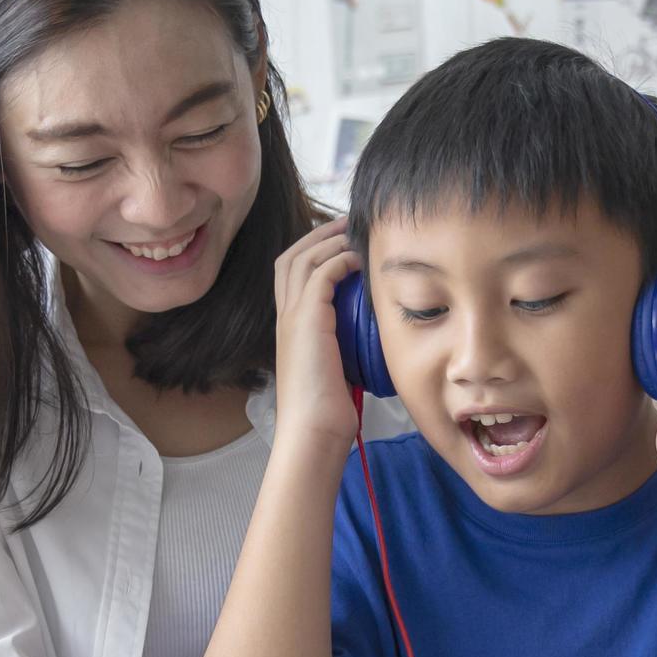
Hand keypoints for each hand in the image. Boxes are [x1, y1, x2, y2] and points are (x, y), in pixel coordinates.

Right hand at [271, 217, 366, 453]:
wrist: (312, 433)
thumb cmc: (327, 414)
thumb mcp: (337, 372)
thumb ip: (345, 350)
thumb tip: (371, 343)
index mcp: (289, 329)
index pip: (291, 276)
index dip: (313, 254)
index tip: (341, 244)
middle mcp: (285, 318)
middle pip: (291, 257)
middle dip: (318, 235)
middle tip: (347, 223)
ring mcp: (291, 318)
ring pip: (302, 258)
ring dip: (329, 240)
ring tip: (355, 230)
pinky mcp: (306, 321)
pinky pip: (320, 274)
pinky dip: (340, 260)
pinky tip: (360, 258)